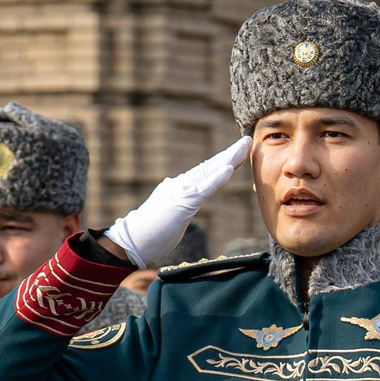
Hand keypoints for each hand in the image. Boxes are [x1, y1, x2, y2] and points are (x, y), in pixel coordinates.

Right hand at [103, 137, 249, 267]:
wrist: (132, 239)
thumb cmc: (151, 230)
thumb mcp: (171, 212)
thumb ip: (179, 200)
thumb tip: (181, 192)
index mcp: (180, 187)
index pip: (206, 171)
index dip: (223, 160)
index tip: (239, 151)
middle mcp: (181, 184)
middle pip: (211, 166)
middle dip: (231, 154)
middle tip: (247, 140)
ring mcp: (181, 192)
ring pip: (210, 172)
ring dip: (229, 159)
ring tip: (244, 146)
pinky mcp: (182, 203)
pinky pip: (204, 189)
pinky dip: (218, 178)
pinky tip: (229, 168)